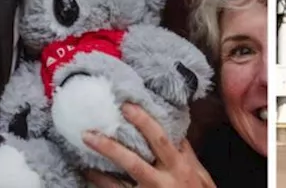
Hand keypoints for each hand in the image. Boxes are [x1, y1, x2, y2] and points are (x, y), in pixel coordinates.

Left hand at [83, 104, 214, 187]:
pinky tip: (89, 174)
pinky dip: (102, 183)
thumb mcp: (202, 176)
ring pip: (119, 183)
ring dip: (99, 171)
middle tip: (89, 132)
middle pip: (133, 162)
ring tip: (83, 156)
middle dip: (111, 147)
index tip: (126, 106)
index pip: (161, 140)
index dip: (144, 122)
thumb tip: (177, 132)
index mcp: (179, 167)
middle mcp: (163, 181)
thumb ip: (188, 155)